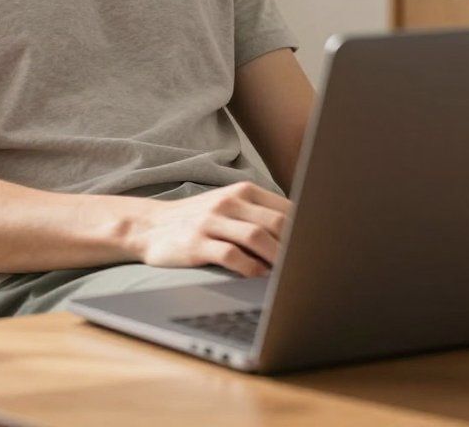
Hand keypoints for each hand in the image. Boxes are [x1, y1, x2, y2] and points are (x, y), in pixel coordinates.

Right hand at [128, 181, 291, 276]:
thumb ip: (259, 214)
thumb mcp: (228, 206)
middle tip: (306, 266)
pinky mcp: (196, 244)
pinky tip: (257, 277)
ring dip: (276, 258)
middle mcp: (227, 202)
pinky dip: (249, 269)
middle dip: (295, 247)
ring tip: (287, 275)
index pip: (284, 208)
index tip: (318, 248)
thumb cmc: (198, 220)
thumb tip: (302, 234)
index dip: (305, 230)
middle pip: (275, 222)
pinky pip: (231, 256)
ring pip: (256, 237)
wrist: (150, 226)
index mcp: (240, 191)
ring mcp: (211, 222)